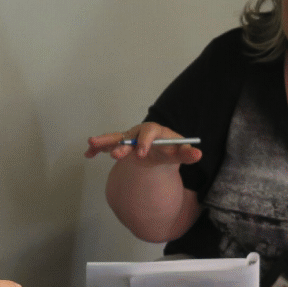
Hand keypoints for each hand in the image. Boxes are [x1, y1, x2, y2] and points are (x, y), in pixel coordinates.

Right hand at [85, 123, 202, 164]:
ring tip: (92, 143)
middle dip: (123, 145)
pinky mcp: (120, 144)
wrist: (160, 149)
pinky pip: (107, 145)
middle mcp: (139, 132)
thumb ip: (186, 154)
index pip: (149, 132)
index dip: (144, 142)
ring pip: (115, 138)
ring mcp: (128, 138)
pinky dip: (97, 148)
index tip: (141, 154)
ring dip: (104, 141)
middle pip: (129, 135)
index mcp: (154, 131)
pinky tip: (88, 154)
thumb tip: (198, 154)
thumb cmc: (170, 149)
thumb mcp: (179, 152)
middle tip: (118, 156)